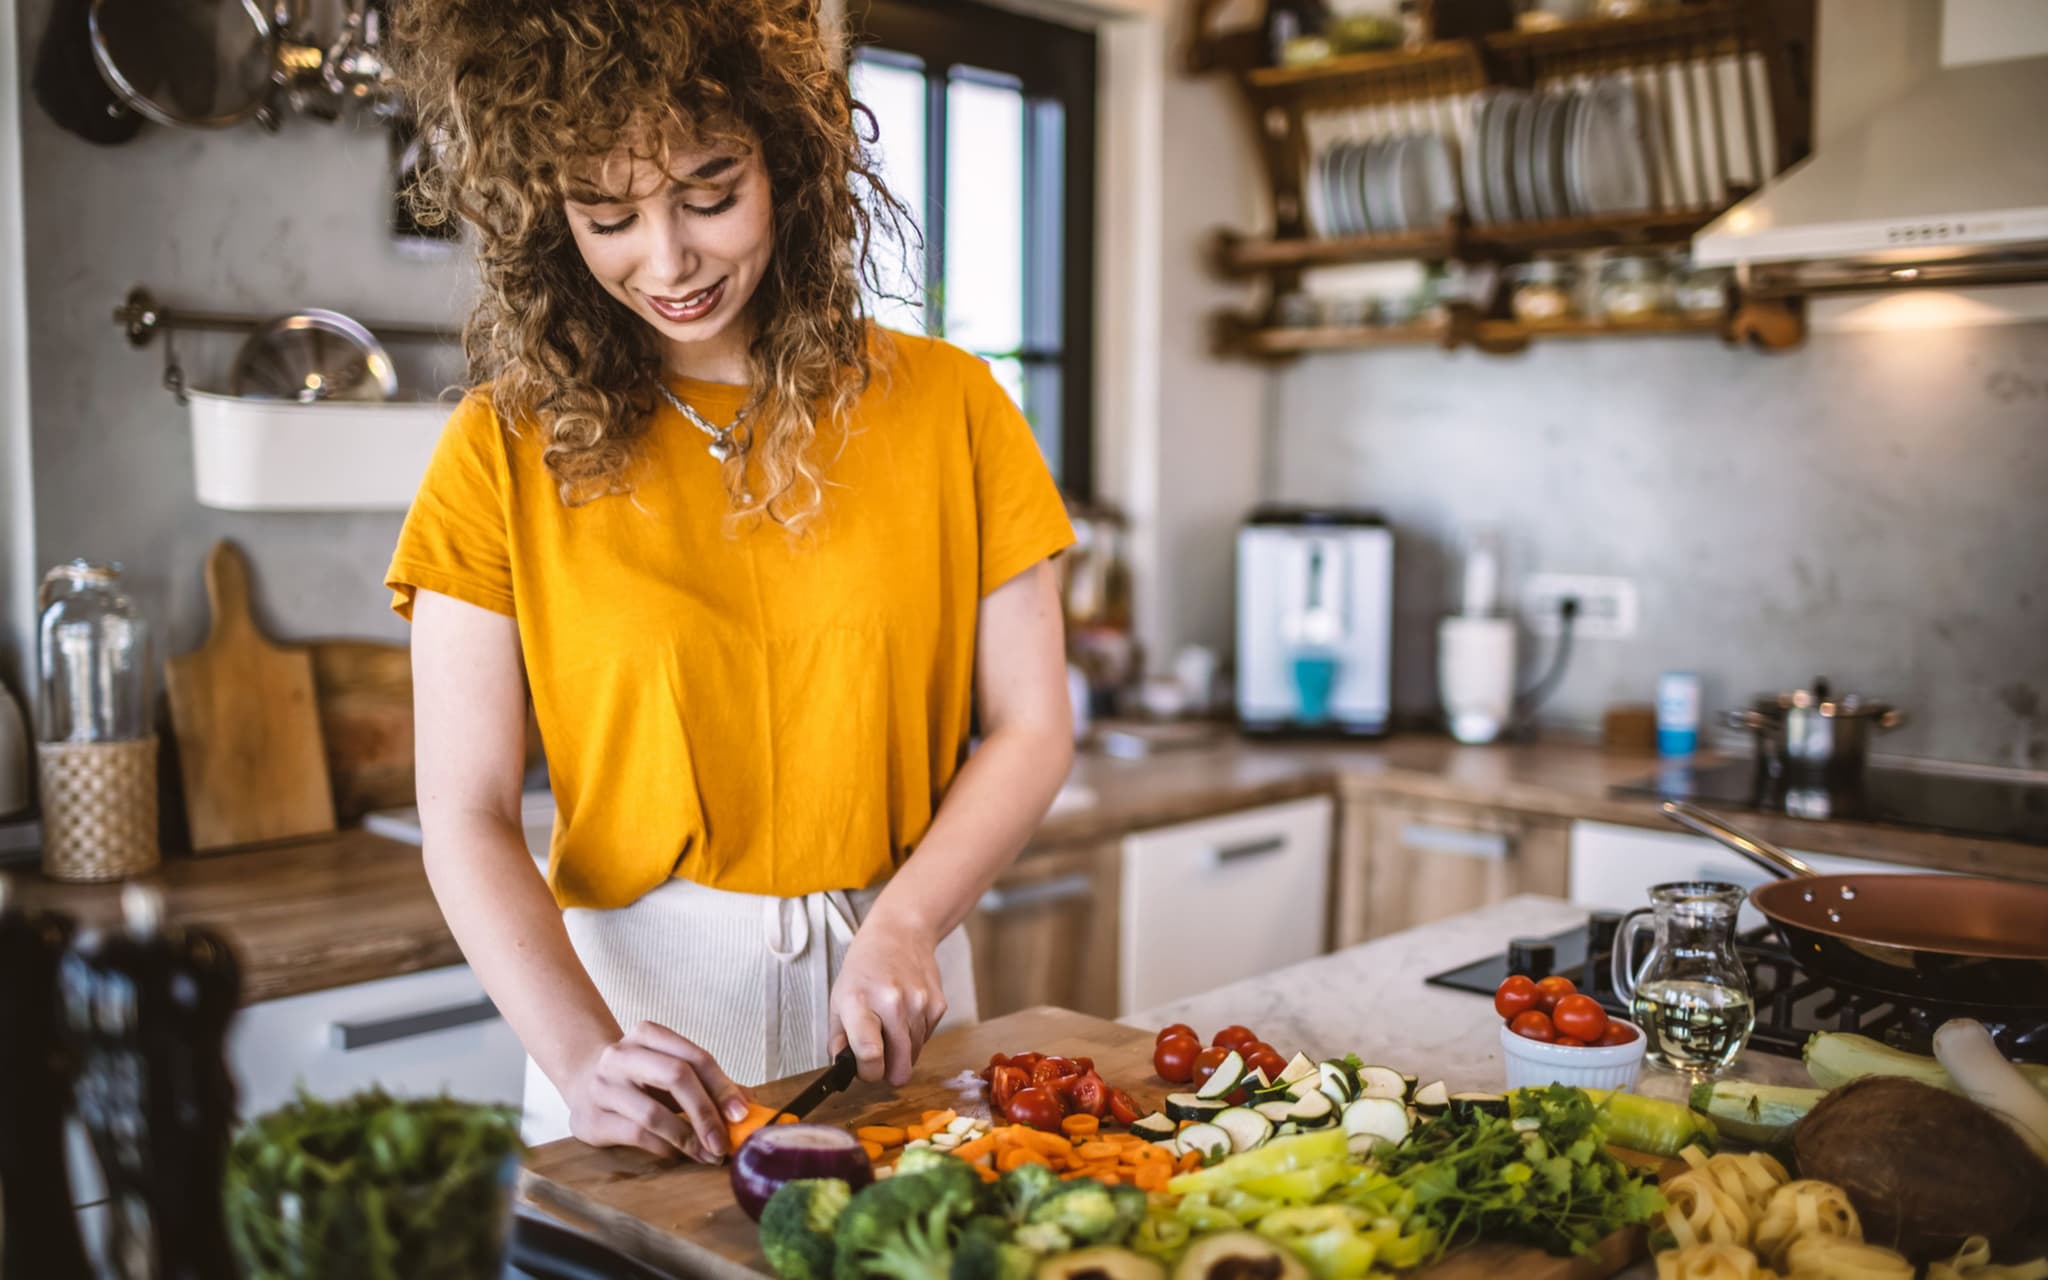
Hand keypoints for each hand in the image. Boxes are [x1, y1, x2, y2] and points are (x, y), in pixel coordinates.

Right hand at [560, 1022, 752, 1160]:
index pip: (695, 1058)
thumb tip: (751, 1106)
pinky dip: (663, 1147)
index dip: (723, 1087)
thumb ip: (708, 1083)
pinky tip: (676, 1153)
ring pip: (654, 1113)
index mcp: (648, 1034)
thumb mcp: (670, 1068)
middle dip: (706, 1113)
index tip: (741, 1114)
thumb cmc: (639, 1076)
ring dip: (687, 1138)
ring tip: (707, 1154)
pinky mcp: (591, 1118)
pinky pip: (636, 1135)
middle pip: (676, 1077)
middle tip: (723, 1142)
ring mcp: (603, 1086)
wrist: (582, 1079)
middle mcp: (622, 1054)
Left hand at [830, 917, 947, 1086]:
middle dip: (888, 1071)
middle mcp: (893, 1003)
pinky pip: (926, 1039)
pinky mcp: (938, 1005)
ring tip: (890, 1025)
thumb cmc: (865, 968)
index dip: (868, 1073)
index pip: (870, 1054)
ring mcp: (919, 1004)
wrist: (900, 934)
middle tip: (877, 1057)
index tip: (866, 1070)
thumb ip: (837, 1039)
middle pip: (899, 1066)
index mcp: (860, 1002)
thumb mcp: (838, 999)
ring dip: (902, 1051)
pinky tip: (905, 1014)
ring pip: (914, 1056)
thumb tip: (842, 1068)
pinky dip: (915, 1036)